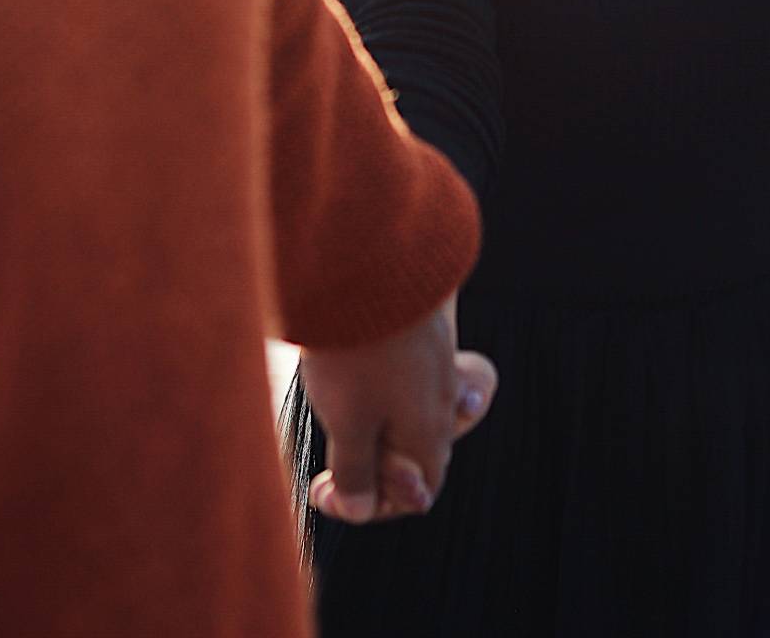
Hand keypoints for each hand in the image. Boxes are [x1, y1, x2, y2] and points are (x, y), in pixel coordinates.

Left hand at [301, 297, 496, 523]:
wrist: (369, 260)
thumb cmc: (358, 348)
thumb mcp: (348, 423)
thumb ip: (356, 473)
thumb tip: (359, 509)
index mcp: (430, 432)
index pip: (421, 490)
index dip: (374, 504)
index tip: (324, 488)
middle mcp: (444, 398)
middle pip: (422, 451)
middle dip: (380, 465)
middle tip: (332, 463)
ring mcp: (438, 358)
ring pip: (418, 410)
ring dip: (384, 425)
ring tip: (347, 417)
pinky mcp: (423, 326)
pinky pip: (414, 372)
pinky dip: (389, 386)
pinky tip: (363, 373)